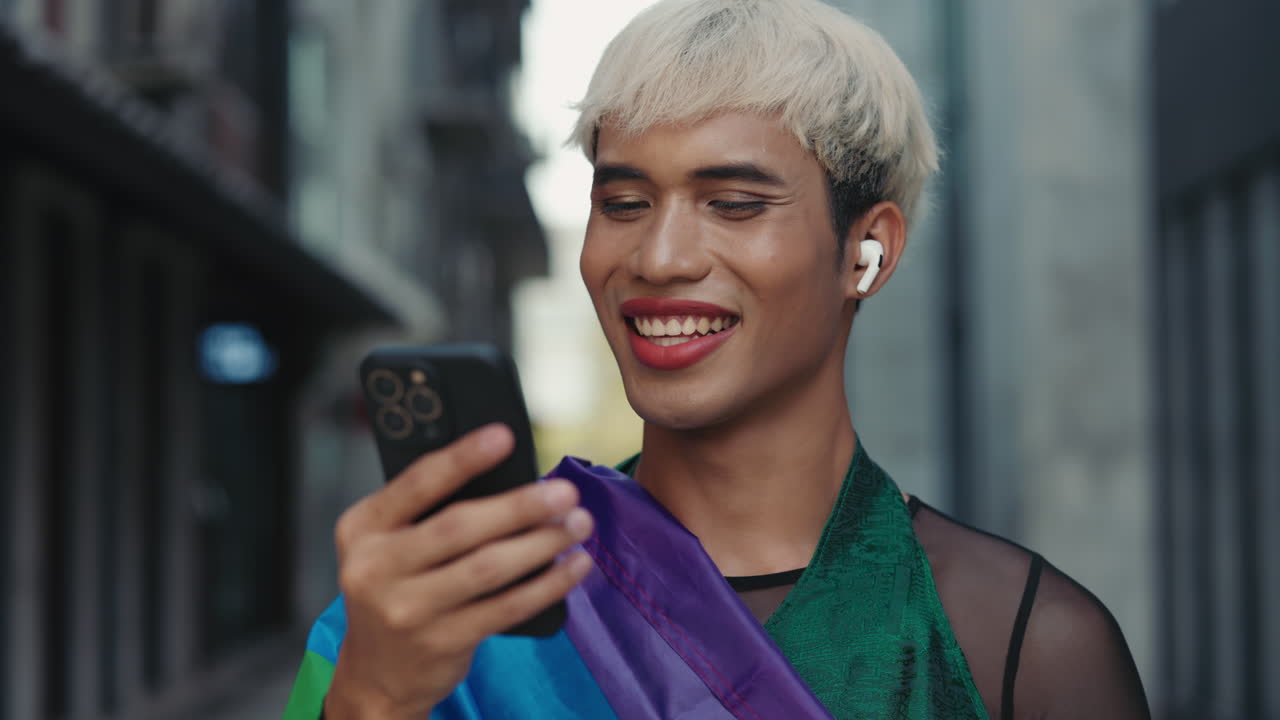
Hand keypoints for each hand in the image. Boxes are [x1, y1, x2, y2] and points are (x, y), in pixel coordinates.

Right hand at [323, 424, 593, 719]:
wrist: (377, 672)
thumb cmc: (397, 586)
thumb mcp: (388, 543)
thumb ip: (427, 510)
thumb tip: (511, 476)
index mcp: (363, 528)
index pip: (417, 484)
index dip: (462, 458)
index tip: (504, 436)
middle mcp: (376, 568)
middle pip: (459, 527)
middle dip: (521, 506)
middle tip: (565, 491)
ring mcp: (407, 610)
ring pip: (488, 568)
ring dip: (543, 542)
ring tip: (578, 523)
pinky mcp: (442, 642)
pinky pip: (506, 607)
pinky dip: (548, 584)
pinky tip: (573, 566)